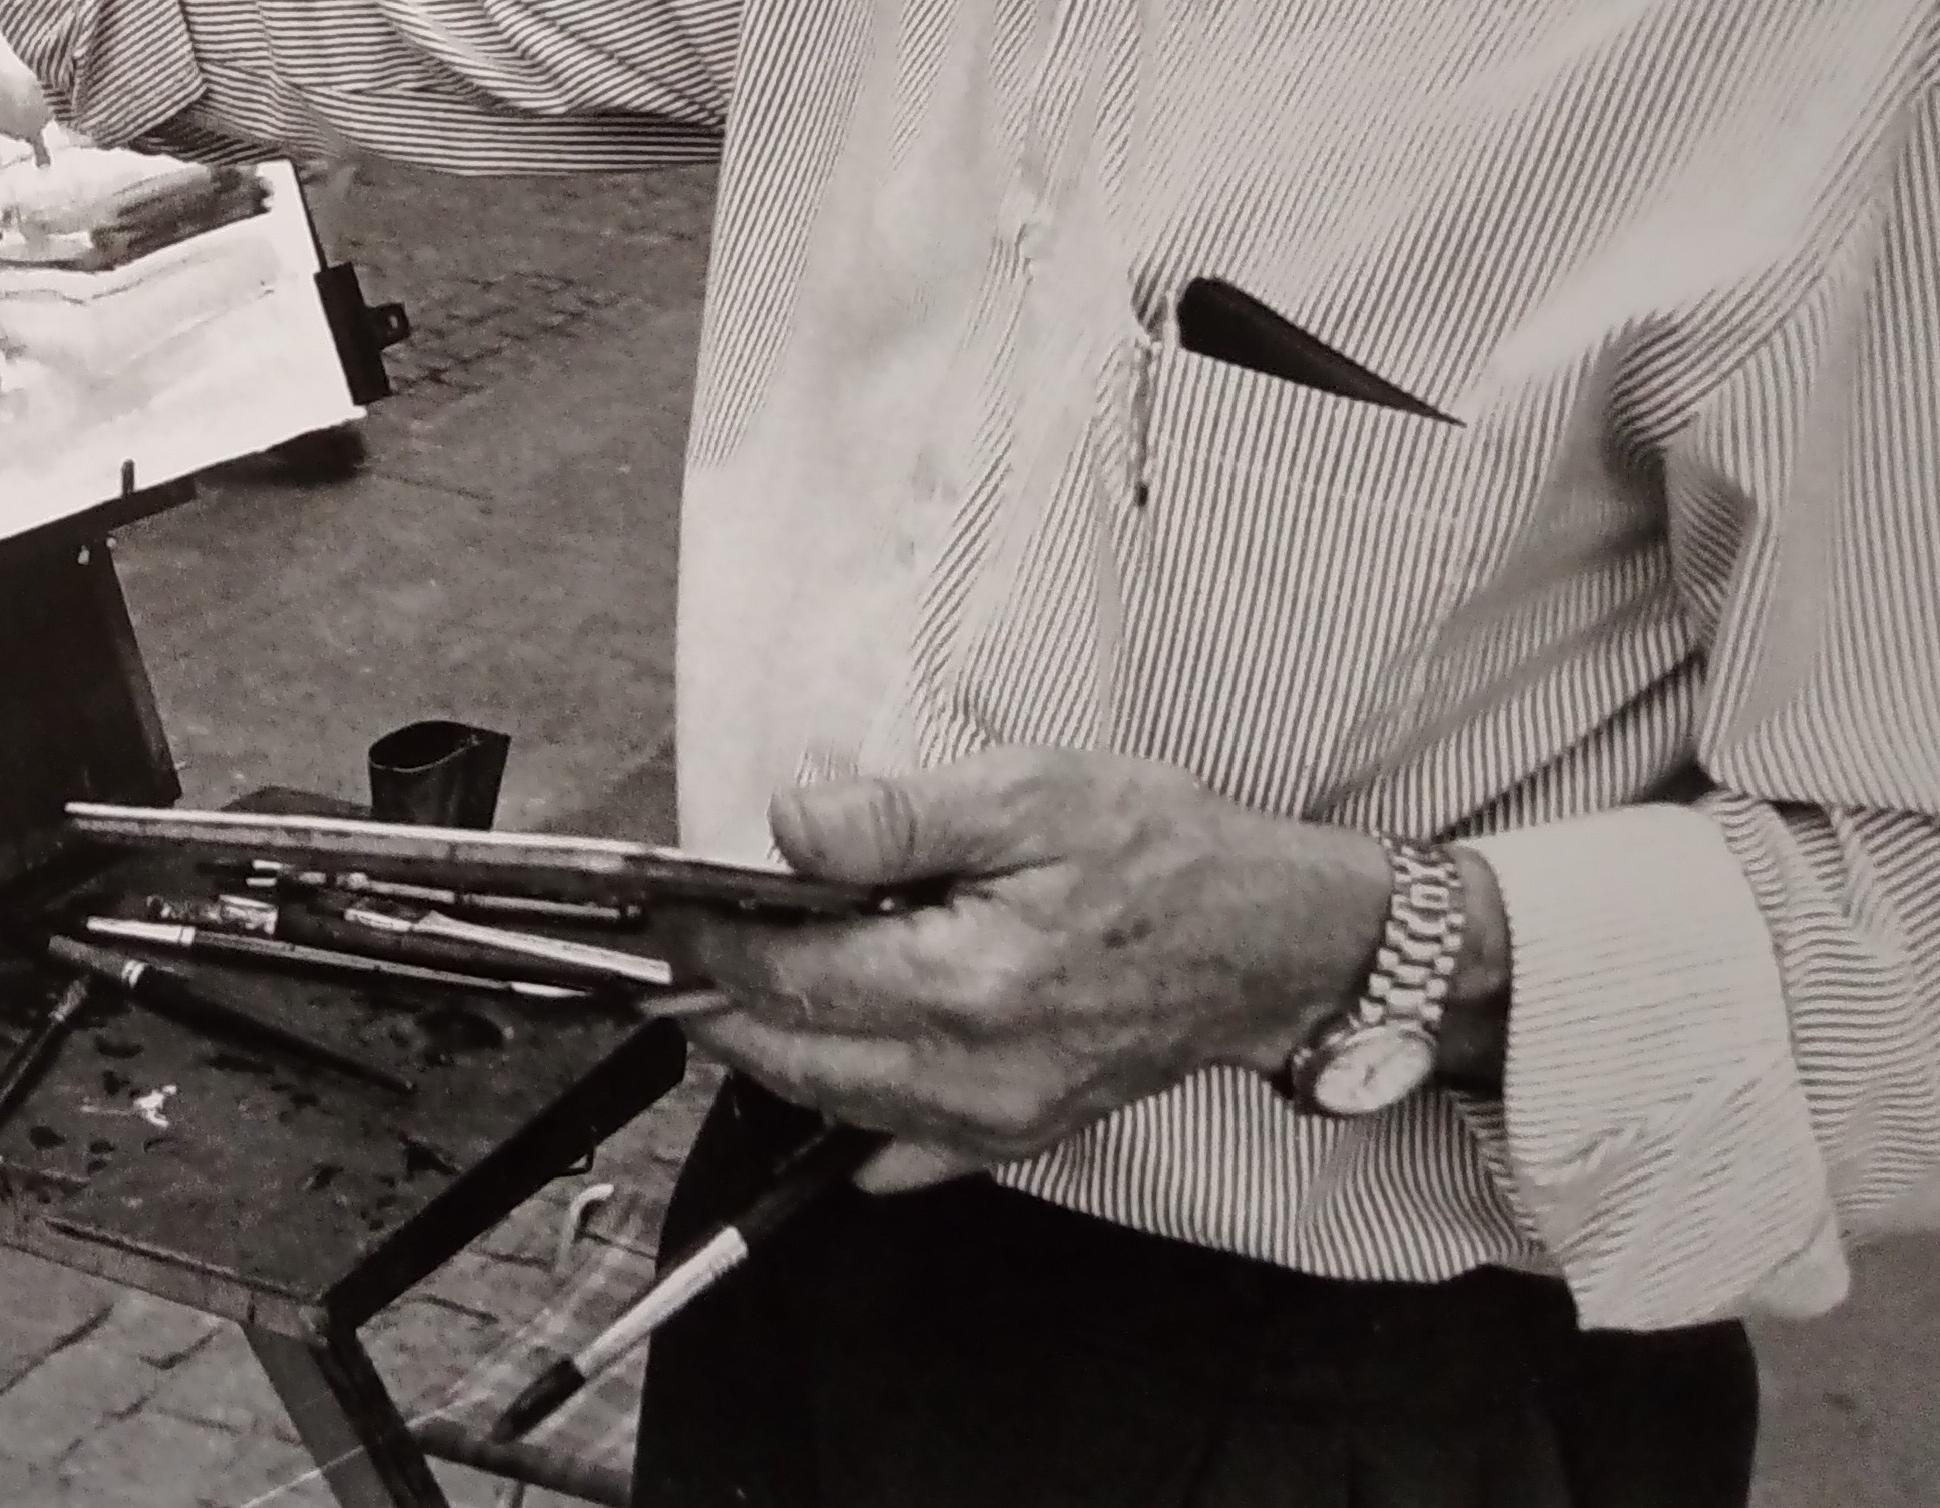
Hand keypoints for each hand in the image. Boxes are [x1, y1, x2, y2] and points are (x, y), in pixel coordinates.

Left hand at [654, 748, 1393, 1191]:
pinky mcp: (1017, 1136)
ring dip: (772, 1052)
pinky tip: (821, 1059)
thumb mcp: (1029, 794)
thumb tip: (788, 824)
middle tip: (670, 959)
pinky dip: (843, 1105)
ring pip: (836, 1104)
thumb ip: (897, 818)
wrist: (1274, 943)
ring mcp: (994, 1120)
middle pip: (794, 1056)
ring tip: (726, 992)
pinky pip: (898, 1146)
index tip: (664, 908)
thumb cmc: (1163, 854)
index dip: (711, 941)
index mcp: (965, 983)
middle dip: (719, 1008)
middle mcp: (971, 1073)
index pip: (790, 974)